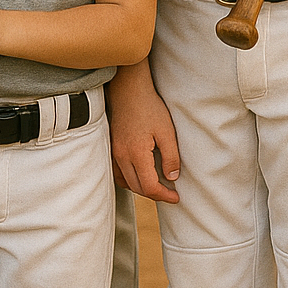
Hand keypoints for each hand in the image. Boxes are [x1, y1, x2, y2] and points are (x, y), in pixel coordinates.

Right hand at [107, 62, 179, 202]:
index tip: (176, 197)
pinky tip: (139, 176)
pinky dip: (129, 180)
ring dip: (141, 189)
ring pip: (126, 182)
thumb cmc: (149, 107)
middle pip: (137, 188)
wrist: (128, 90)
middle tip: (170, 193)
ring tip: (156, 186)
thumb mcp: (167, 131)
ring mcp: (114, 152)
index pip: (149, 187)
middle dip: (155, 194)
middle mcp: (121, 156)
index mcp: (136, 153)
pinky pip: (118, 173)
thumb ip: (171, 157)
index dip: (164, 196)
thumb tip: (172, 178)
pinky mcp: (111, 147)